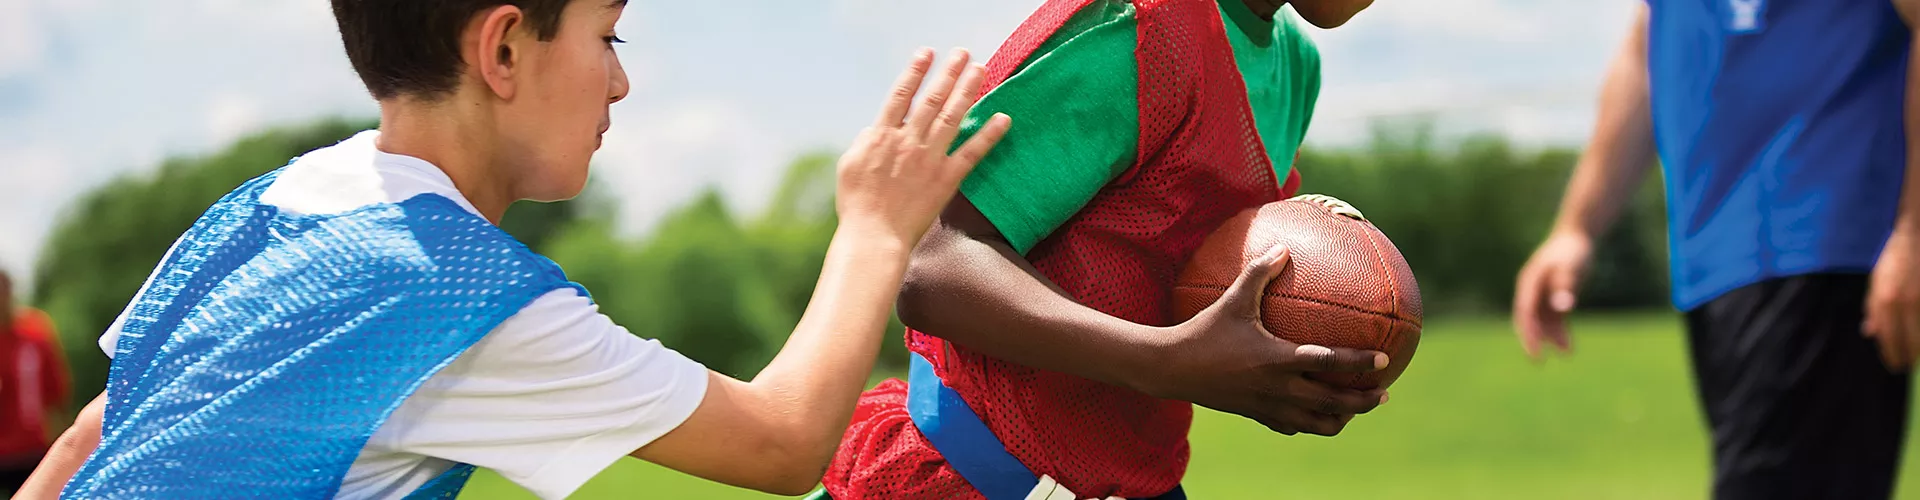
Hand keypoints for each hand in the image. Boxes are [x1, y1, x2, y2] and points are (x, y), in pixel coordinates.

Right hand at [836, 48, 1011, 247]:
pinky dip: (989, 134)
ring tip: (981, 70)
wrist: (873, 236)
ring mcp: (929, 159)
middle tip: (964, 53)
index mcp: (883, 135)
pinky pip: (972, 153)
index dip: (916, 71)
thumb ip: (866, 141)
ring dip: (969, 91)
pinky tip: (1003, 118)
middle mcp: (909, 141)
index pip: (902, 94)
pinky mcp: (946, 179)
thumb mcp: (849, 165)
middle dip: (949, 72)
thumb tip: (877, 127)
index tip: (927, 52)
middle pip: (933, 99)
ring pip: (953, 117)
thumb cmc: (857, 205)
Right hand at [1147, 247, 1390, 436]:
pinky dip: (1311, 423)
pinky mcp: (1257, 415)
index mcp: (1277, 359)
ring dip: (1341, 417)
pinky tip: (1318, 412)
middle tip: (1383, 393)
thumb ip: (1259, 273)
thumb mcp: (1233, 300)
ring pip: (1317, 423)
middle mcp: (1278, 388)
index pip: (1330, 362)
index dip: (1360, 364)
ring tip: (1356, 408)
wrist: (1172, 369)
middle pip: (1333, 403)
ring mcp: (1269, 406)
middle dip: (1363, 402)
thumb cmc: (1204, 331)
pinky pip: (1293, 426)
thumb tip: (1283, 247)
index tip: (1385, 362)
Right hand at [1513, 231, 1593, 358]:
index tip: (1535, 350)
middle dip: (1532, 339)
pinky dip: (1559, 332)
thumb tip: (1563, 307)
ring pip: (1541, 321)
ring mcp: (1540, 294)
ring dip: (1551, 337)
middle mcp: (1531, 290)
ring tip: (1566, 352)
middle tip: (1537, 360)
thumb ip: (1566, 286)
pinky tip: (1568, 347)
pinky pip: (1552, 318)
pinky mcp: (1551, 297)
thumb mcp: (1572, 267)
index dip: (1528, 332)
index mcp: (1530, 281)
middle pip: (1527, 319)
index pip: (1525, 311)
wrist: (1577, 237)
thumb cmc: (1574, 251)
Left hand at [1866, 224, 1919, 370]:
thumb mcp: (1877, 282)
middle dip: (1910, 357)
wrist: (1917, 236)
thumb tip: (1869, 333)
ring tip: (1918, 356)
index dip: (1893, 355)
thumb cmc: (1896, 258)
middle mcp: (1905, 302)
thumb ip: (1874, 308)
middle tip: (1909, 364)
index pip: (1889, 339)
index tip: (1896, 366)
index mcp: (1885, 300)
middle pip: (1911, 342)